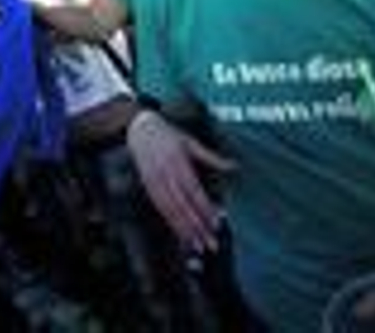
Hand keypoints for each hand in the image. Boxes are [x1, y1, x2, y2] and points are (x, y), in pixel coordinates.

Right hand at [127, 111, 235, 253]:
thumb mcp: (191, 142)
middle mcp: (165, 174)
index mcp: (177, 162)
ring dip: (185, 230)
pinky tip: (181, 235)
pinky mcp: (148, 187)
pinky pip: (161, 209)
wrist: (139, 128)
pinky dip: (172, 224)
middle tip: (211, 244)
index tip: (217, 223)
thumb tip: (235, 166)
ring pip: (171, 211)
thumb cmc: (169, 135)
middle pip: (183, 205)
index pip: (193, 190)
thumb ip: (211, 157)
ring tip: (198, 246)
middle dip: (197, 227)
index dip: (205, 208)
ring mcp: (154, 182)